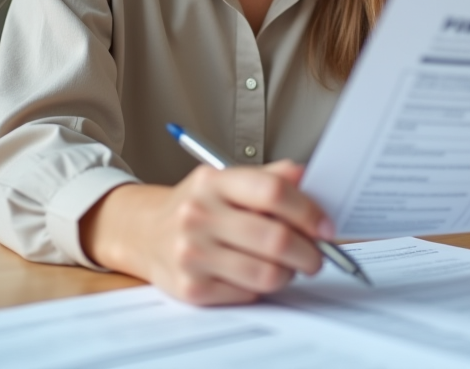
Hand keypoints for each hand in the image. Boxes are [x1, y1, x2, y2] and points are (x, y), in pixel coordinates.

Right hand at [80, 160, 332, 304]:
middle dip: (309, 252)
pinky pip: (248, 294)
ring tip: (287, 266)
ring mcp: (192, 253)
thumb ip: (269, 176)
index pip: (272, 192)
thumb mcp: (227, 180)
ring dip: (289, 274)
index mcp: (214, 181)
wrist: (144, 233)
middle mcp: (198, 215)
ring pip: (267, 274)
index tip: (326, 227)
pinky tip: (254, 275)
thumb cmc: (197, 206)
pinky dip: (261, 288)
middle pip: (275, 238)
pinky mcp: (190, 288)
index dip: (309, 211)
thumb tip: (308, 174)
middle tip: (317, 256)